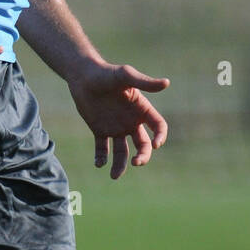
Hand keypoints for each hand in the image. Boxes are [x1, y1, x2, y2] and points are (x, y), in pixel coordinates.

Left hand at [68, 60, 168, 178]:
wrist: (83, 76)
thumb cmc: (106, 73)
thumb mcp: (126, 76)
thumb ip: (144, 82)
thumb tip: (167, 83)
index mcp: (141, 109)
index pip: (158, 126)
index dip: (160, 136)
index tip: (156, 144)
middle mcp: (131, 121)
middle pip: (143, 144)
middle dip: (143, 156)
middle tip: (136, 162)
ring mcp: (116, 127)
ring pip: (122, 152)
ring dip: (120, 165)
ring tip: (114, 176)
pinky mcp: (100, 130)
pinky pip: (102, 149)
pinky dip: (101, 158)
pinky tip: (99, 164)